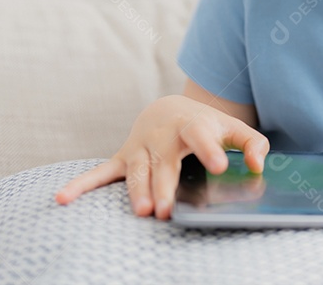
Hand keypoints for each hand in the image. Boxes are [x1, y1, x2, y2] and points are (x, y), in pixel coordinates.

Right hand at [53, 94, 268, 219]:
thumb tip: (259, 165)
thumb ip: (253, 143)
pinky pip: (101, 173)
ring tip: (143, 212)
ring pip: (138, 172)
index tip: (221, 166)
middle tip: (169, 208)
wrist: (170, 110)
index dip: (211, 150)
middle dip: (166, 185)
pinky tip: (63, 198)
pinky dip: (82, 185)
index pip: (202, 136)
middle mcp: (163, 136)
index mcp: (193, 126)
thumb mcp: (232, 128)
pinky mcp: (123, 158)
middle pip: (165, 163)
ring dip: (138, 191)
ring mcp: (140, 148)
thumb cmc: (206, 125)